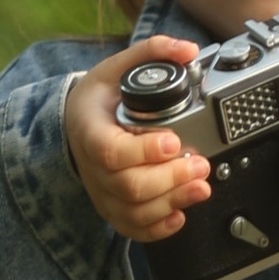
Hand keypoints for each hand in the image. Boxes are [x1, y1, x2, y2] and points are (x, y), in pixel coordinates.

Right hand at [67, 38, 211, 241]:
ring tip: (201, 187)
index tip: (172, 142)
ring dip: (172, 202)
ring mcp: (102, 192)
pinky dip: (158, 228)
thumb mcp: (118, 67)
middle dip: (171, 179)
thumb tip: (187, 50)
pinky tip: (180, 214)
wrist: (77, 124)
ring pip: (135, 212)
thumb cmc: (99, 99)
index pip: (111, 151)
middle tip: (200, 164)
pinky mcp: (113, 208)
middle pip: (130, 187)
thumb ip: (152, 52)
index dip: (143, 152)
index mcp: (90, 131)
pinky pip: (133, 228)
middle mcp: (93, 167)